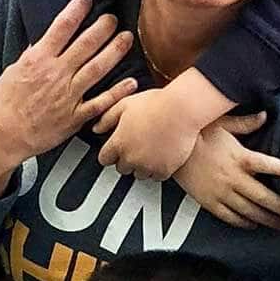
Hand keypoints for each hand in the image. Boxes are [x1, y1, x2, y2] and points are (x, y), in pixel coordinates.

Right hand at [0, 0, 134, 193]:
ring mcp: (68, 96)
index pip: (61, 27)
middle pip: (86, 44)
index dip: (76, 10)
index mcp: (38, 60)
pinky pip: (101, 103)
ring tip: (127, 38)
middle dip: (102, 27)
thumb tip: (44, 41)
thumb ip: (33, 56)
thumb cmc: (1, 104)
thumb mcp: (13, 71)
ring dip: (115, 51)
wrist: (0, 136)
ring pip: (97, 68)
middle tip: (112, 18)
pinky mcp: (75, 117)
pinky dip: (118, 93)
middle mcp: (56, 75)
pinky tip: (132, 82)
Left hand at [93, 82, 207, 177]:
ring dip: (142, 165)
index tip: (116, 148)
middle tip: (136, 145)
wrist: (183, 109)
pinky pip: (157, 176)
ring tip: (150, 149)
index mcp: (119, 143)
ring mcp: (148, 166)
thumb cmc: (156, 103)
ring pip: (139, 174)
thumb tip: (96, 128)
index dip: (110, 152)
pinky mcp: (164, 170)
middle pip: (121, 168)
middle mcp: (131, 158)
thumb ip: (107, 118)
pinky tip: (162, 155)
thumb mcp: (126, 104)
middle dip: (126, 159)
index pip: (104, 159)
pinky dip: (158, 169)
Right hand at [174, 112, 279, 228]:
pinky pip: (229, 217)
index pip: (268, 165)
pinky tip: (253, 224)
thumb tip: (265, 115)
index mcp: (239, 157)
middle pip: (263, 197)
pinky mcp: (209, 202)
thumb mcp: (222, 123)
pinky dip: (243, 222)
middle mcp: (232, 178)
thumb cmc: (196, 134)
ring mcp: (221, 193)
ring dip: (267, 219)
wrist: (169, 149)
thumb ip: (246, 123)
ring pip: (249, 211)